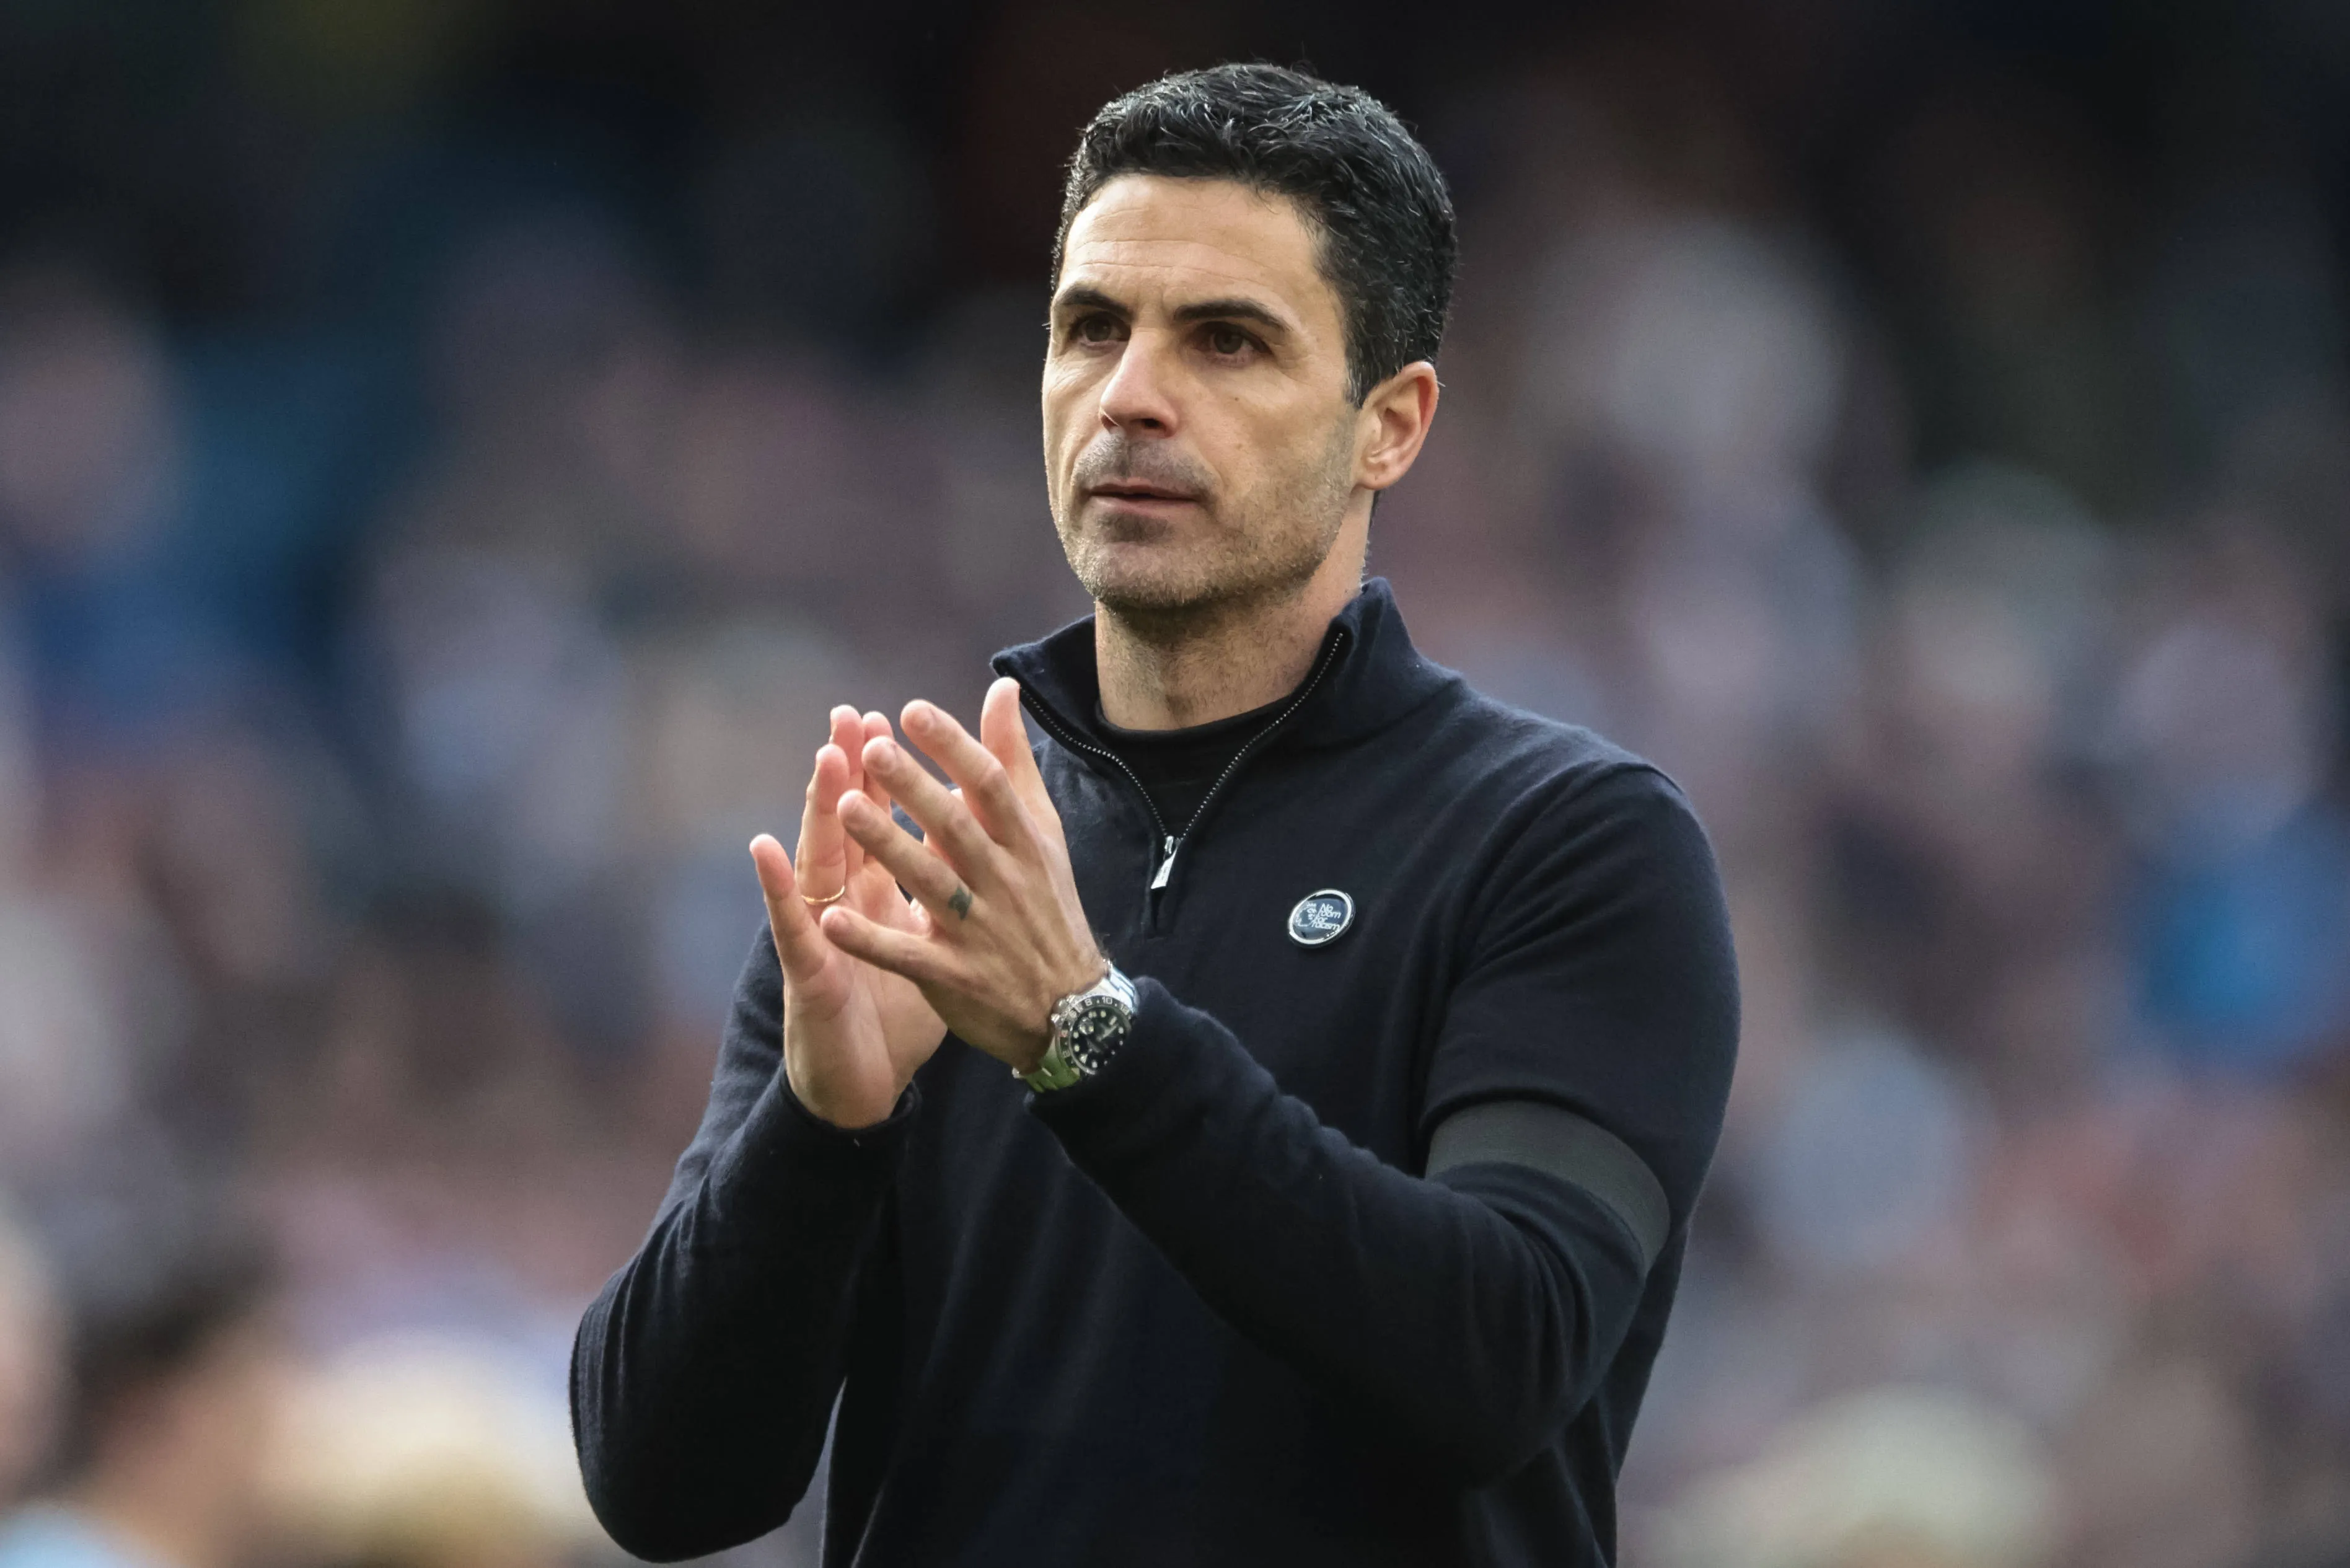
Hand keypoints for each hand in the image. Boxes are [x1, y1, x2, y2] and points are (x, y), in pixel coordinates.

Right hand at [750, 706, 947, 1127]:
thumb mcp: (924, 942)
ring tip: (823, 759)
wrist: (866, 1087)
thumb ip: (936, 890)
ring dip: (815, 810)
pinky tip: (764, 848)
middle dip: (846, 774)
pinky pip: (792, 926)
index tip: (890, 720)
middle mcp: (842, 905)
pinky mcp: (807, 973)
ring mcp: (820, 934)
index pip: (876, 825)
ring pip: (815, 863)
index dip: (881, 778)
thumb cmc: (895, 1012)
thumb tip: (962, 846)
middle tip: (848, 716)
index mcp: (874, 895)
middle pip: (843, 829)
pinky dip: (777, 886)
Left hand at [819, 677, 1104, 1073]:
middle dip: (914, 788)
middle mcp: (1003, 881)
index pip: (989, 785)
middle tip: (871, 751)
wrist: (1069, 1007)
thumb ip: (1012, 760)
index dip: (953, 747)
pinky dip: (870, 940)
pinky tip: (830, 920)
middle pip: (957, 828)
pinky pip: (909, 956)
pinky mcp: (955, 977)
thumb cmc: (1046, 903)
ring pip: (930, 884)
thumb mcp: (1041, 830)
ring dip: (888, 847)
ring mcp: (980, 931)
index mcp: (1023, 842)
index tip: (912, 711)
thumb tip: (1001, 687)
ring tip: (845, 811)